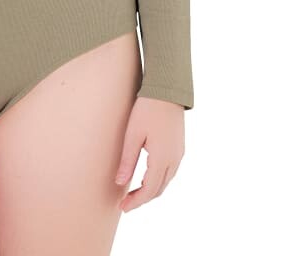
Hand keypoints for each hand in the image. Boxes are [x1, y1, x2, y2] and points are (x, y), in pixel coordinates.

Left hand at [113, 96, 184, 211]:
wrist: (167, 90)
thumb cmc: (147, 109)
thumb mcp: (133, 134)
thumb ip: (127, 160)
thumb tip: (120, 183)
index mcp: (162, 158)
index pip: (149, 190)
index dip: (136, 202)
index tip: (123, 208)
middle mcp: (174, 160)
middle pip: (159, 189)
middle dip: (142, 199)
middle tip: (126, 203)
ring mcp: (179, 153)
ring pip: (166, 181)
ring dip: (151, 190)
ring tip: (134, 192)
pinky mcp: (179, 147)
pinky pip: (169, 171)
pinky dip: (158, 180)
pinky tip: (146, 177)